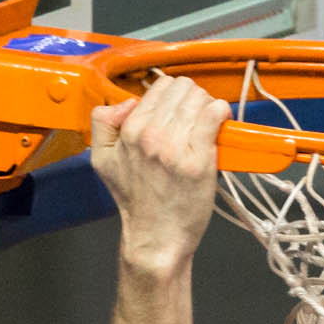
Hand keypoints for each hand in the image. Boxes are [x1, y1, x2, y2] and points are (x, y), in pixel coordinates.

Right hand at [92, 73, 223, 271]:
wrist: (156, 237)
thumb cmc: (137, 202)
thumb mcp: (102, 160)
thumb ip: (102, 122)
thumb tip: (126, 103)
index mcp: (130, 131)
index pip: (161, 86)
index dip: (173, 96)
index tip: (178, 112)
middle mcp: (151, 135)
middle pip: (183, 88)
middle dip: (191, 99)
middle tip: (194, 120)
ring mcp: (176, 147)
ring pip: (200, 98)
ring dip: (208, 106)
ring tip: (206, 125)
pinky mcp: (199, 161)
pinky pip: (214, 115)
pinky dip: (220, 113)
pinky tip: (220, 123)